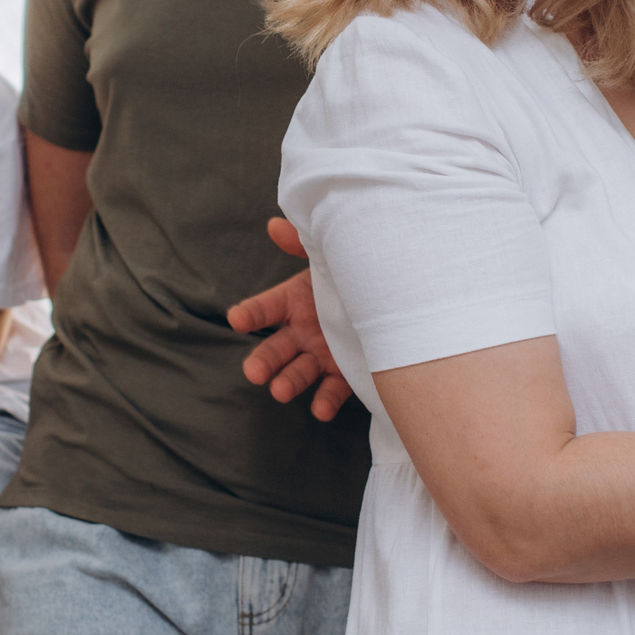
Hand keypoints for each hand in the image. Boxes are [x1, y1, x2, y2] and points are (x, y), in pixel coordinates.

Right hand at [225, 218, 353, 421]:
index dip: (251, 313)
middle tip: (254, 371)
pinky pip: (333, 390)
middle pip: (276, 348)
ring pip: (299, 371)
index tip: (237, 320)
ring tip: (280, 391)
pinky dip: (325, 401)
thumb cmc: (354, 275)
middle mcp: (303, 331)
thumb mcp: (330, 257)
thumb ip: (302, 244)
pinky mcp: (344, 375)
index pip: (266, 308)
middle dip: (263, 360)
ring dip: (288, 382)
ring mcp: (322, 355)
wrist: (397, 299)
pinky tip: (321, 409)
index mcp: (294, 301)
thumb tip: (274, 225)